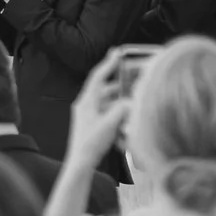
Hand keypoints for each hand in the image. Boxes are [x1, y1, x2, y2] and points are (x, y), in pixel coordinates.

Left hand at [67, 47, 135, 164]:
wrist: (80, 163)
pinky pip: (109, 115)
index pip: (98, 77)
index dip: (108, 64)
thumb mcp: (109, 124)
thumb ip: (122, 109)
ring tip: (135, 100)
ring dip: (121, 102)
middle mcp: (86, 106)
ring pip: (109, 102)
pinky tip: (129, 121)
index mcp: (86, 101)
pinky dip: (119, 115)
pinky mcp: (94, 125)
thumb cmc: (91, 143)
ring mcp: (90, 116)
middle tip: (135, 79)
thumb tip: (131, 101)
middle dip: (120, 85)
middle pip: (105, 89)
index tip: (117, 52)